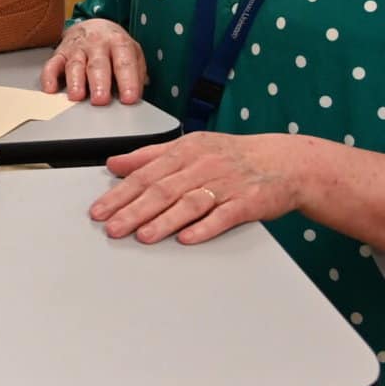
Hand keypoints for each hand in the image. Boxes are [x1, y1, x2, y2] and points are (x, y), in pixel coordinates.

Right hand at [40, 19, 146, 104]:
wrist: (92, 26)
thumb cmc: (113, 46)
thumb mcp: (132, 52)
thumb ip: (137, 73)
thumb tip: (137, 94)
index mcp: (118, 43)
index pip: (124, 63)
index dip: (127, 81)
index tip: (129, 98)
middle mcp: (97, 44)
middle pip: (98, 64)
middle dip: (99, 83)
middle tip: (101, 100)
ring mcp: (77, 49)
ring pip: (75, 65)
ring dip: (75, 81)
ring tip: (77, 96)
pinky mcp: (60, 54)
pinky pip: (52, 65)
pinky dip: (49, 77)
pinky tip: (51, 89)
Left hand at [91, 133, 309, 245]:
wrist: (285, 163)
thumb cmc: (232, 156)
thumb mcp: (190, 147)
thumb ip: (150, 156)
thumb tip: (114, 164)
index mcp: (186, 151)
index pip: (145, 174)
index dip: (120, 193)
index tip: (100, 210)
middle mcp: (203, 165)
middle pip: (163, 189)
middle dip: (133, 210)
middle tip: (112, 227)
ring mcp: (226, 184)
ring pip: (189, 203)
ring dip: (164, 220)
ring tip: (142, 235)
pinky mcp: (248, 202)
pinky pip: (223, 216)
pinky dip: (204, 228)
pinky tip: (187, 238)